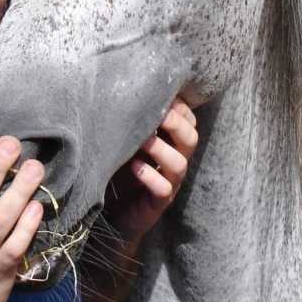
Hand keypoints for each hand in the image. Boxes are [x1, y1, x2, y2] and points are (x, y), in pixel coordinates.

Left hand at [104, 96, 198, 241]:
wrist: (111, 213)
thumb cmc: (118, 169)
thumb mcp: (125, 141)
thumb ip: (129, 122)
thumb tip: (119, 88)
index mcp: (170, 143)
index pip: (188, 121)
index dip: (180, 107)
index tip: (162, 93)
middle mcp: (174, 161)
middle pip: (190, 139)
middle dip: (176, 124)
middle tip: (159, 114)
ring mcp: (169, 183)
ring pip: (179, 164)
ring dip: (162, 149)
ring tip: (143, 140)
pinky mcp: (157, 203)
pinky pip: (163, 189)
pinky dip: (151, 176)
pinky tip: (135, 167)